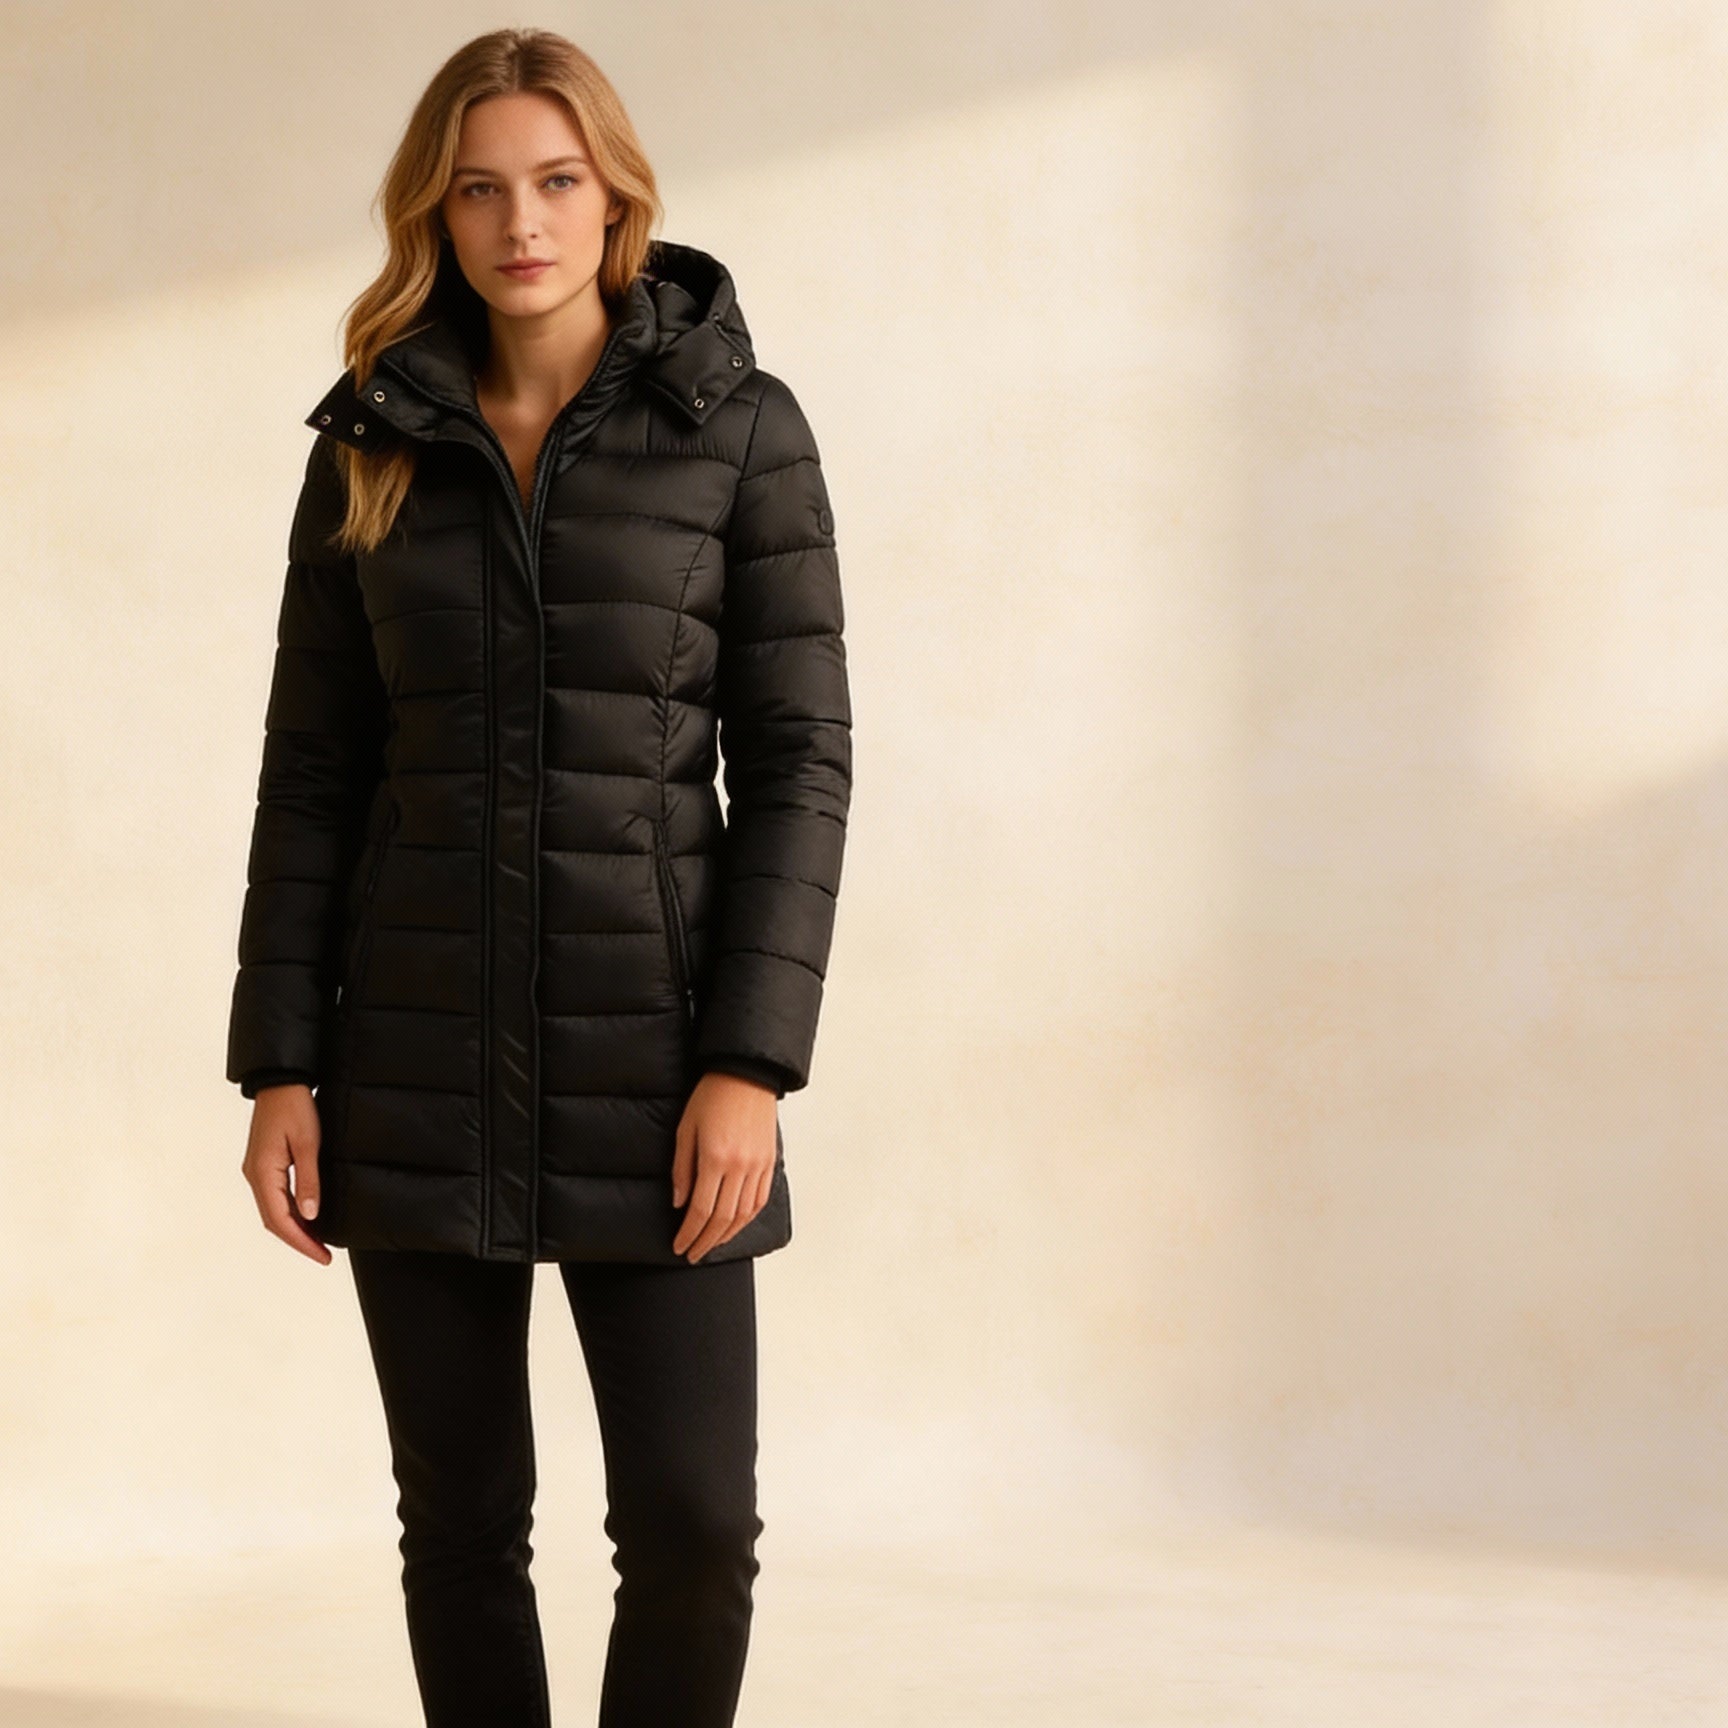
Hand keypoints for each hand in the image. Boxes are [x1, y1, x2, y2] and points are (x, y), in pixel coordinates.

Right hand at [241, 1084, 332, 1265]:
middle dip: (298, 1240)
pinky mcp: (263, 1164)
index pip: (280, 1220)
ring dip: (294, 1228)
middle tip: (324, 1255)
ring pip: (273, 1210)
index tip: (323, 1256)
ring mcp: (257, 1171)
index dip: (302, 1242)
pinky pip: (274, 1197)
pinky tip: (307, 1216)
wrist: (280, 1082)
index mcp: (263, 1173)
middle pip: (274, 1220)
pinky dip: (290, 1212)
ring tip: (319, 1241)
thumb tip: (310, 1215)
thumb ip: (309, 1180)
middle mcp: (255, 1176)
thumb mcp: (308, 1143)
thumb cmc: (295, 1108)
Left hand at [671, 1071, 777, 1262]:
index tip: (679, 1246)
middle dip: (705, 1241)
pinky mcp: (769, 1161)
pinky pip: (760, 1200)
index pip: (700, 1209)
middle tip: (692, 1254)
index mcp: (715, 1158)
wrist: (746, 1074)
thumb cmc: (711, 1096)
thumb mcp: (685, 1128)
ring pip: (744, 1214)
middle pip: (722, 1218)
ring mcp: (758, 1165)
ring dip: (726, 1235)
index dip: (689, 1233)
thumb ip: (682, 1168)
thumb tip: (679, 1203)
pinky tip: (735, 1225)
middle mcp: (740, 1166)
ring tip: (711, 1244)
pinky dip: (747, 1218)